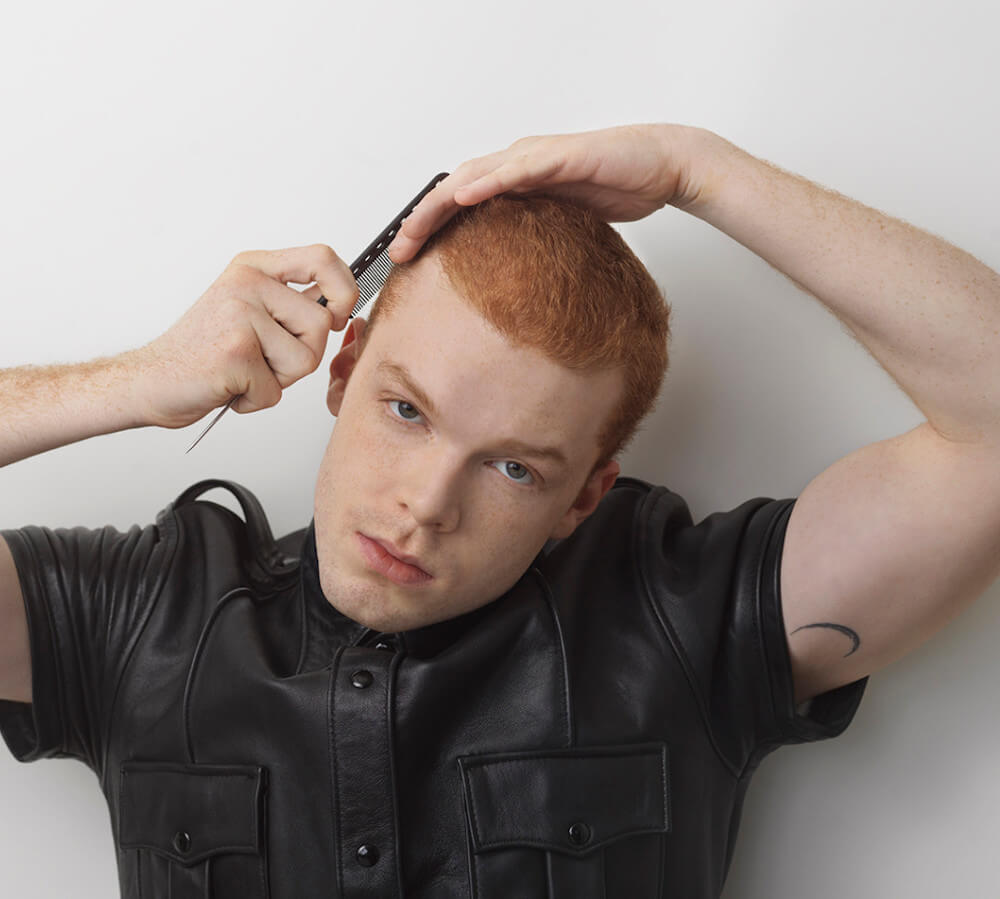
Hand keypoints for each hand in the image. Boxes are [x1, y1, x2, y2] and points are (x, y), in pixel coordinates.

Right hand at [133, 245, 358, 428]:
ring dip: (279, 379)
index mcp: (253, 268)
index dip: (344, 289)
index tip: (336, 316)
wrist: (150, 379)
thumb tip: (340, 304)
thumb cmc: (202, 351)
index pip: (323, 258)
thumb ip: (289, 303)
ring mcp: (239, 314)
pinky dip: (255, 400)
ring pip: (305, 358)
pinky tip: (229, 386)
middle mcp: (246, 283)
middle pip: (321, 323)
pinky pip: (276, 390)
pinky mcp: (235, 351)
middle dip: (303, 354)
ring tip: (244, 370)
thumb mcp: (248, 310)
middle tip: (264, 359)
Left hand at [388, 123, 706, 262]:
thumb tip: (512, 271)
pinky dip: (488, 182)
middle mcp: (518, 163)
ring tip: (415, 228)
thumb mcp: (565, 222)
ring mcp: (536, 157)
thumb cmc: (617, 187)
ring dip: (441, 203)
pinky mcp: (559, 157)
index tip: (409, 256)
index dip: (430, 227)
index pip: (461, 202)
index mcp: (515, 179)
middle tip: (398, 251)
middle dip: (421, 219)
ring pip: (474, 177)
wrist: (660, 165)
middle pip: (455, 189)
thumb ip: (534, 236)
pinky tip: (465, 197)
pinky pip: (516, 169)